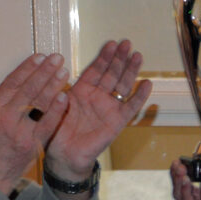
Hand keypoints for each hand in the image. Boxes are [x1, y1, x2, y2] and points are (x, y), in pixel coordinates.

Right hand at [0, 55, 66, 191]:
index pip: (11, 83)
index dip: (26, 68)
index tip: (39, 56)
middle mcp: (4, 118)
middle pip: (27, 90)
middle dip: (43, 72)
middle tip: (56, 58)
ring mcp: (19, 132)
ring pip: (38, 105)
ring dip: (53, 87)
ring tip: (64, 72)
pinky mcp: (32, 145)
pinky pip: (47, 124)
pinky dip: (56, 111)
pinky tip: (65, 98)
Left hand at [44, 39, 153, 184]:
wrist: (64, 155)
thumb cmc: (56, 131)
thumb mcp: (53, 105)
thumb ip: (58, 89)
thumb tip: (55, 70)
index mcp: (81, 91)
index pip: (95, 70)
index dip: (104, 57)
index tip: (111, 44)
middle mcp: (97, 97)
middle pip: (112, 73)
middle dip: (119, 58)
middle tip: (127, 44)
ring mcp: (109, 108)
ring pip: (122, 85)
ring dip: (131, 71)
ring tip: (138, 56)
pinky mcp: (117, 122)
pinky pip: (131, 107)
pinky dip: (139, 96)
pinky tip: (147, 84)